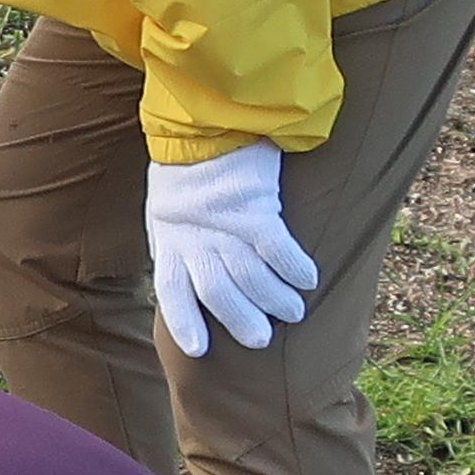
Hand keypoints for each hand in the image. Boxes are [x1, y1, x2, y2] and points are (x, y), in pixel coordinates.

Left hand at [144, 140, 321, 356]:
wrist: (205, 124)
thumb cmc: (186, 172)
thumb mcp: (167, 211)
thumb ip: (179, 245)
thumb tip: (193, 281)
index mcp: (170, 240)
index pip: (172, 291)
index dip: (185, 322)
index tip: (199, 351)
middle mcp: (195, 237)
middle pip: (217, 292)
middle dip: (241, 321)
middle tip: (261, 340)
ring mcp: (224, 224)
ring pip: (251, 276)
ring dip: (275, 299)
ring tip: (293, 311)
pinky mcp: (255, 207)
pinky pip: (278, 249)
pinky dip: (295, 269)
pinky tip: (308, 280)